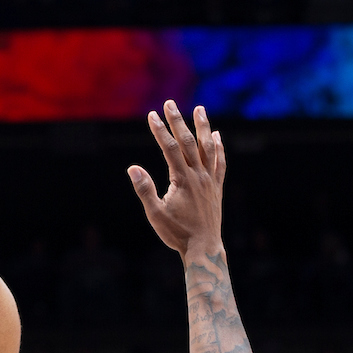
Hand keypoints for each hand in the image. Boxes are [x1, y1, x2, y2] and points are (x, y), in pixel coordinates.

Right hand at [128, 100, 225, 261]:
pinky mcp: (217, 188)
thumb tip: (133, 168)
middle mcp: (199, 176)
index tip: (151, 115)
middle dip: (177, 121)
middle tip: (169, 103)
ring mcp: (210, 181)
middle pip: (187, 142)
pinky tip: (217, 137)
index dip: (160, 131)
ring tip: (199, 109)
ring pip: (207, 148)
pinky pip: (219, 163)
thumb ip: (145, 190)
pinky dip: (218, 148)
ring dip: (203, 127)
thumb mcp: (155, 214)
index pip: (169, 149)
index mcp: (182, 180)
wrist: (203, 248)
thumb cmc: (177, 233)